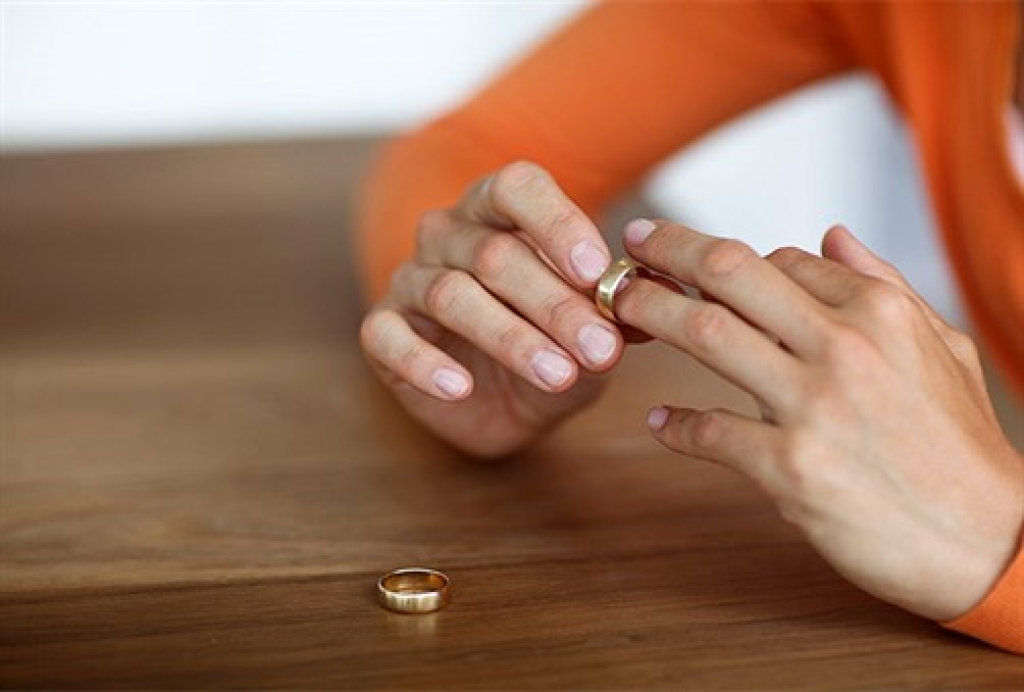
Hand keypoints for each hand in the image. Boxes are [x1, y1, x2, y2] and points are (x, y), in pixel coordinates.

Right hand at [360, 162, 625, 457]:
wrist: (506, 403)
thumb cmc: (552, 346)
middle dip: (553, 305)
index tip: (595, 271)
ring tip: (557, 375)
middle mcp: (448, 234)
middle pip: (494, 254)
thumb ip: (613, 312)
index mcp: (499, 212)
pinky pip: (389, 337)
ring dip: (510, 338)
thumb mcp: (594, 329)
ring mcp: (411, 279)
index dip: (557, 224)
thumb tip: (644, 301)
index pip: (518, 188)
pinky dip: (424, 363)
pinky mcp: (382, 329)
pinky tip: (459, 388)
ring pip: (451, 294)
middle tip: (599, 349)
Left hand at [616, 219, 1023, 620]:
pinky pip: (708, 432)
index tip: (690, 262)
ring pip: (704, 334)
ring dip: (649, 313)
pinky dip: (674, 425)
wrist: (990, 542)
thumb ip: (881, 285)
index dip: (727, 260)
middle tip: (628, 250)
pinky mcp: (790, 468)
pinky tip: (659, 423)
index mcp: (878, 311)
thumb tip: (829, 234)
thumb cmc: (963, 447)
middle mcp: (842, 345)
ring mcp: (812, 406)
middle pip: (727, 274)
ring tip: (615, 309)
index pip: (778, 260)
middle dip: (666, 252)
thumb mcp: (942, 347)